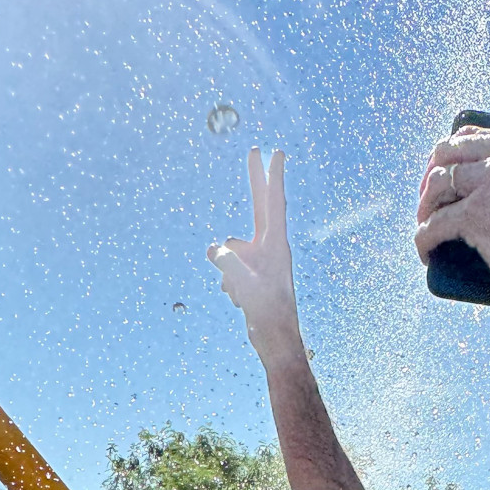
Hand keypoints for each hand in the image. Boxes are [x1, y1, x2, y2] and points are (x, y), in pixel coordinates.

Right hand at [207, 149, 304, 365]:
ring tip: (243, 294)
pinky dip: (231, 285)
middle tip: (255, 149)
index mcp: (276, 244)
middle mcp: (269, 247)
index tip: (276, 152)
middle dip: (256, 180)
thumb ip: (227, 262)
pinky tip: (241, 302)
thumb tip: (213, 249)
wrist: (275, 340)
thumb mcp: (244, 284)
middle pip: (260, 206)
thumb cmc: (266, 312)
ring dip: (230, 273)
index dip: (273, 176)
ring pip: (230, 250)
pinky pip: (229, 269)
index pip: (274, 203)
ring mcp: (260, 259)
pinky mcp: (252, 272)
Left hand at [414, 129, 489, 354]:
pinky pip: (435, 224)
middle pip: (445, 156)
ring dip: (423, 209)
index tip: (439, 181)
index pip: (467, 137)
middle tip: (427, 207)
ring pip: (436, 186)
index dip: (445, 158)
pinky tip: (425, 252)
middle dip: (428, 179)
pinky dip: (423, 240)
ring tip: (425, 230)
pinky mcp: (477, 215)